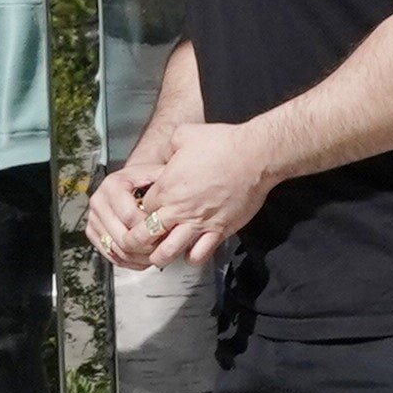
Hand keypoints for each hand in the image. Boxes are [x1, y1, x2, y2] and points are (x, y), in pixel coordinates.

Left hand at [90, 114, 279, 266]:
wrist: (255, 155)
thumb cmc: (223, 143)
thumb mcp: (184, 135)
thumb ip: (168, 148)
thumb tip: (166, 156)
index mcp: (166, 187)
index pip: (140, 209)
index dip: (139, 212)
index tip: (144, 213)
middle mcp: (179, 209)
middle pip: (145, 236)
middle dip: (137, 242)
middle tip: (139, 243)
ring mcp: (199, 222)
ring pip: (168, 252)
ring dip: (160, 257)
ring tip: (159, 256)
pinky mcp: (219, 230)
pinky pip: (199, 255)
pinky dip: (191, 258)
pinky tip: (190, 252)